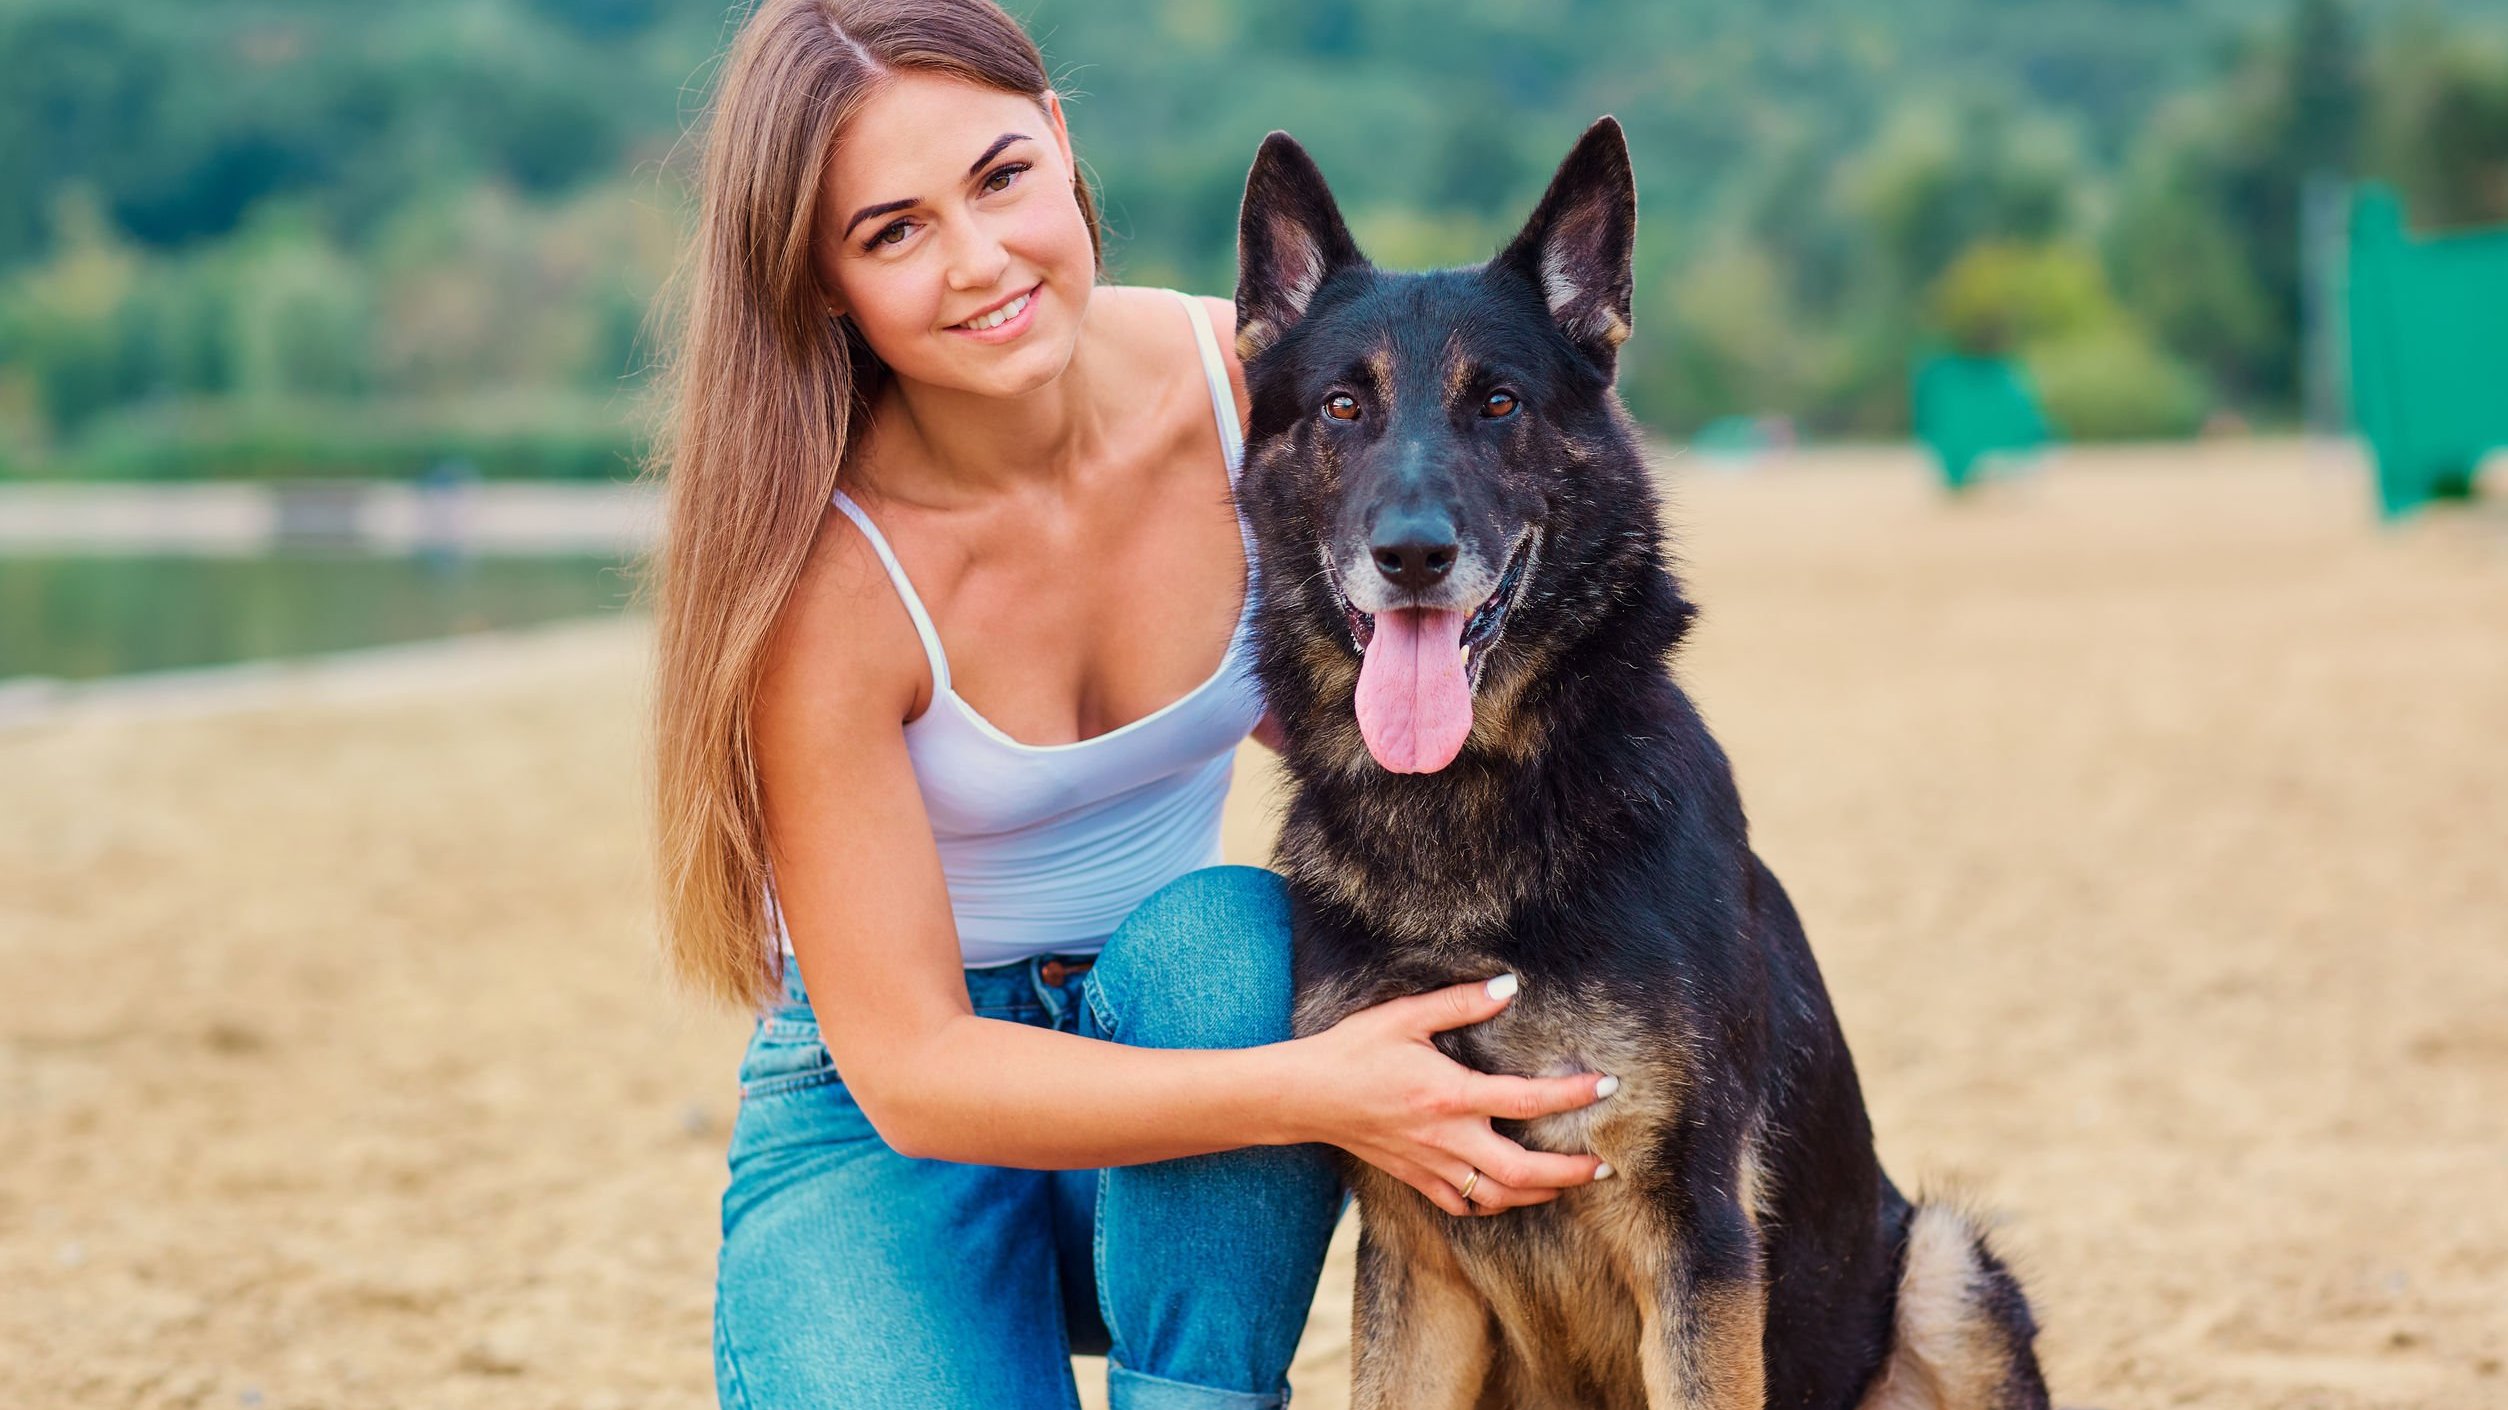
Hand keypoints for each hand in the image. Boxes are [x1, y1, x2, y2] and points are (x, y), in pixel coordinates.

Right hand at [1288, 974, 1615, 1215]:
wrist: (1306, 1095)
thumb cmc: (1354, 1050)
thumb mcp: (1405, 1016)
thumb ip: (1461, 1001)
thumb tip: (1509, 986)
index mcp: (1451, 1095)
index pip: (1527, 1101)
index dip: (1572, 1095)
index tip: (1607, 1087)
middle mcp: (1447, 1138)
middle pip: (1523, 1171)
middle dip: (1571, 1172)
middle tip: (1606, 1165)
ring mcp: (1431, 1165)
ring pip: (1498, 1197)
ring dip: (1540, 1194)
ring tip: (1569, 1183)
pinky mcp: (1415, 1178)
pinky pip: (1463, 1205)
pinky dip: (1492, 1204)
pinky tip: (1507, 1193)